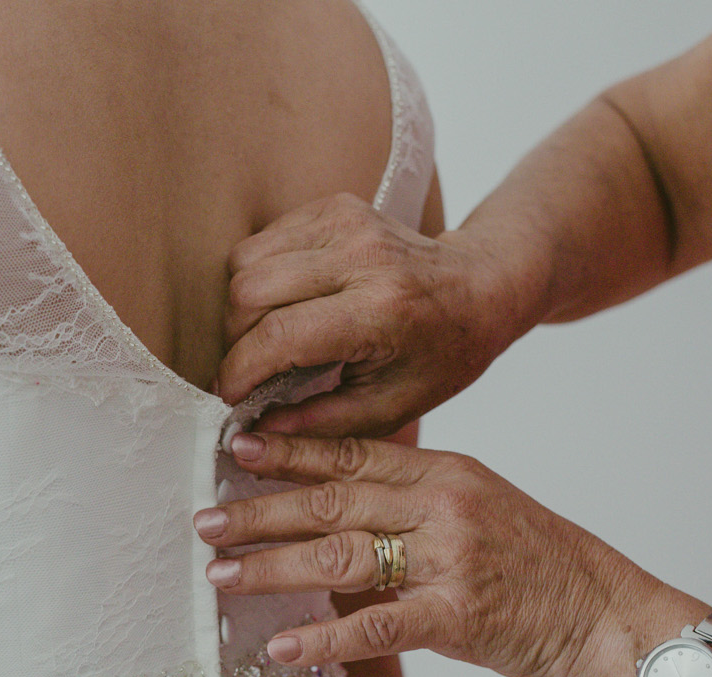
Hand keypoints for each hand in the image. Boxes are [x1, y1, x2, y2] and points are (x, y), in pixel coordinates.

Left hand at [193, 431, 658, 676]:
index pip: (351, 454)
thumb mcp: (478, 504)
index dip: (289, 450)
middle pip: (332, 500)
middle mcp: (442, 506)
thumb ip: (411, 499)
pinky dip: (323, 638)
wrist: (605, 611)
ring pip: (341, 556)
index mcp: (444, 473)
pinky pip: (376, 626)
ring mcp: (449, 560)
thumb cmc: (537, 562)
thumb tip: (337, 506)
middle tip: (204, 519)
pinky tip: (279, 646)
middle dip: (260, 511)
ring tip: (219, 574)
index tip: (234, 448)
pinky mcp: (457, 617)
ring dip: (272, 567)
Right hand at [217, 193, 533, 438]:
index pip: (279, 336)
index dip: (239, 373)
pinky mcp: (334, 206)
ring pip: (246, 263)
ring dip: (241, 309)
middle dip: (235, 341)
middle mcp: (362, 257)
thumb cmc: (443, 354)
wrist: (482, 286)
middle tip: (250, 371)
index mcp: (381, 310)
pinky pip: (262, 241)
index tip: (229, 399)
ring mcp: (346, 222)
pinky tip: (283, 304)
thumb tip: (252, 435)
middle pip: (250, 294)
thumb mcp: (391, 408)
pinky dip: (257, 278)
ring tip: (265, 339)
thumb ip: (320, 425)